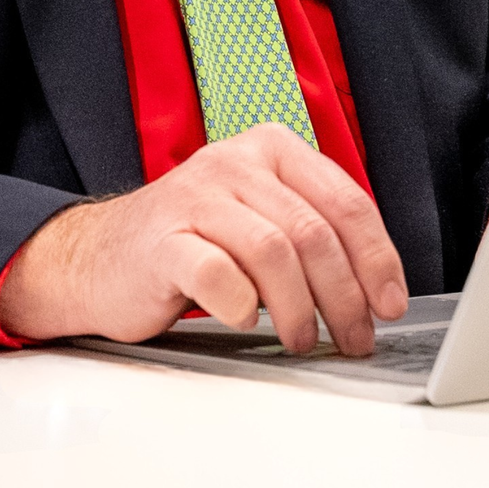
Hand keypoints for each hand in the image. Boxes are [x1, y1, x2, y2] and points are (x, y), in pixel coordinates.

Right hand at [0, 123, 407, 353]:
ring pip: (275, 252)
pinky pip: (218, 275)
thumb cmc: (192, 242)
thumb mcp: (261, 217)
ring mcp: (195, 196)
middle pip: (314, 231)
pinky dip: (242, 307)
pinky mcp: (163, 240)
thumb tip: (378, 289)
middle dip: (345, 295)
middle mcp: (234, 161)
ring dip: (299, 309)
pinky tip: (245, 322)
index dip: (377, 258)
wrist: (98, 257)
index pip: (345, 200)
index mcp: (271, 148)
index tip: (390, 302)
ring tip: (302, 340)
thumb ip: (313, 233)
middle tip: (354, 337)